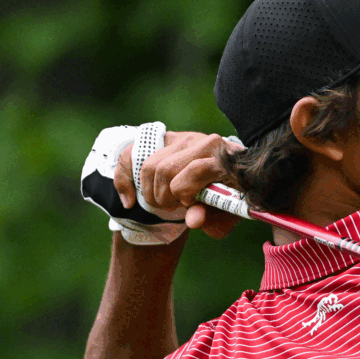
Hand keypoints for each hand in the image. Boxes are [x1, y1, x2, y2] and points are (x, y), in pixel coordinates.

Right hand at [113, 132, 244, 238]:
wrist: (235, 176)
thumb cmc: (232, 198)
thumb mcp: (229, 213)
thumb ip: (215, 219)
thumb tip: (192, 221)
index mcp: (223, 158)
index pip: (193, 170)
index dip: (186, 194)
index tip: (190, 205)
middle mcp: (203, 141)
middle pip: (166, 169)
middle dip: (165, 196)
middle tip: (175, 207)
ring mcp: (184, 137)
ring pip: (150, 165)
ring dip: (151, 192)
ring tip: (166, 202)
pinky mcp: (167, 139)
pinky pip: (132, 154)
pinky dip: (125, 179)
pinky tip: (130, 201)